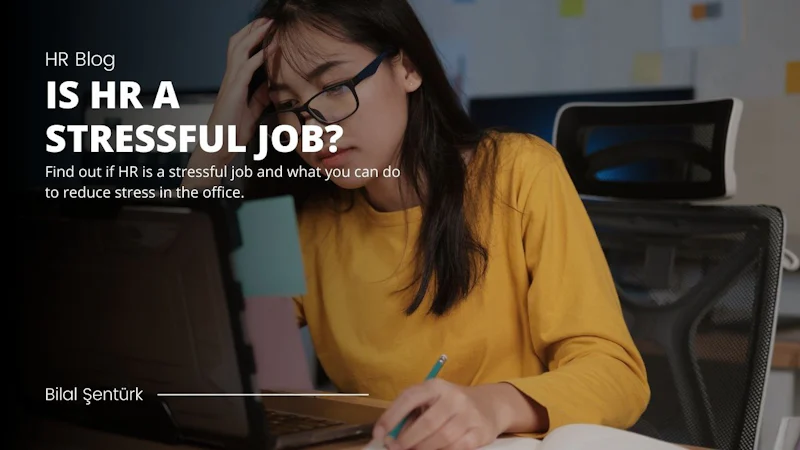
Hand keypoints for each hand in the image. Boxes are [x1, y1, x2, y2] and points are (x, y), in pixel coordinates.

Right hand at [184, 17, 271, 186]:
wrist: (220, 146)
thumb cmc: (233, 131)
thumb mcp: (252, 110)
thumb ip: (259, 96)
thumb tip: (269, 84)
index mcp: (234, 81)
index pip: (241, 51)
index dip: (252, 38)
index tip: (267, 28)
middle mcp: (230, 78)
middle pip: (238, 44)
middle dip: (253, 29)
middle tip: (268, 19)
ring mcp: (230, 83)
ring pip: (239, 50)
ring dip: (255, 36)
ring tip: (268, 25)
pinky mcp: (233, 91)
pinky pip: (246, 68)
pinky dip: (258, 57)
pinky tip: (268, 49)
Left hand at [372, 380, 508, 449]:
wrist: (489, 405)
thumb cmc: (450, 404)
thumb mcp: (431, 401)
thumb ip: (412, 415)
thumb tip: (391, 436)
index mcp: (436, 386)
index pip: (410, 398)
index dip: (391, 416)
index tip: (379, 433)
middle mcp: (454, 397)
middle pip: (427, 423)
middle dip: (407, 440)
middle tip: (395, 448)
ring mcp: (469, 415)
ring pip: (442, 438)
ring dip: (423, 449)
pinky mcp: (480, 432)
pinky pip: (457, 447)